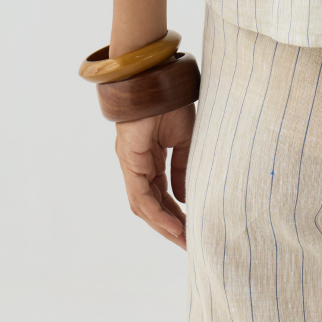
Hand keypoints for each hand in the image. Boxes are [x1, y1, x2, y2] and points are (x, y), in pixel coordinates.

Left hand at [114, 104, 194, 249]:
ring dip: (163, 225)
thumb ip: (181, 167)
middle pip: (151, 205)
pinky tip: (173, 225)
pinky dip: (157, 213)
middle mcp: (137, 165)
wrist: (157, 78)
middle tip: (188, 242)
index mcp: (149, 158)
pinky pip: (141, 196)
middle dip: (169, 225)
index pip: (160, 194)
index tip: (191, 228)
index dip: (175, 213)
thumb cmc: (169, 101)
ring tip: (183, 239)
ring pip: (144, 206)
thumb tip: (183, 197)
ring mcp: (131, 165)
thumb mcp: (182, 138)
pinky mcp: (130, 162)